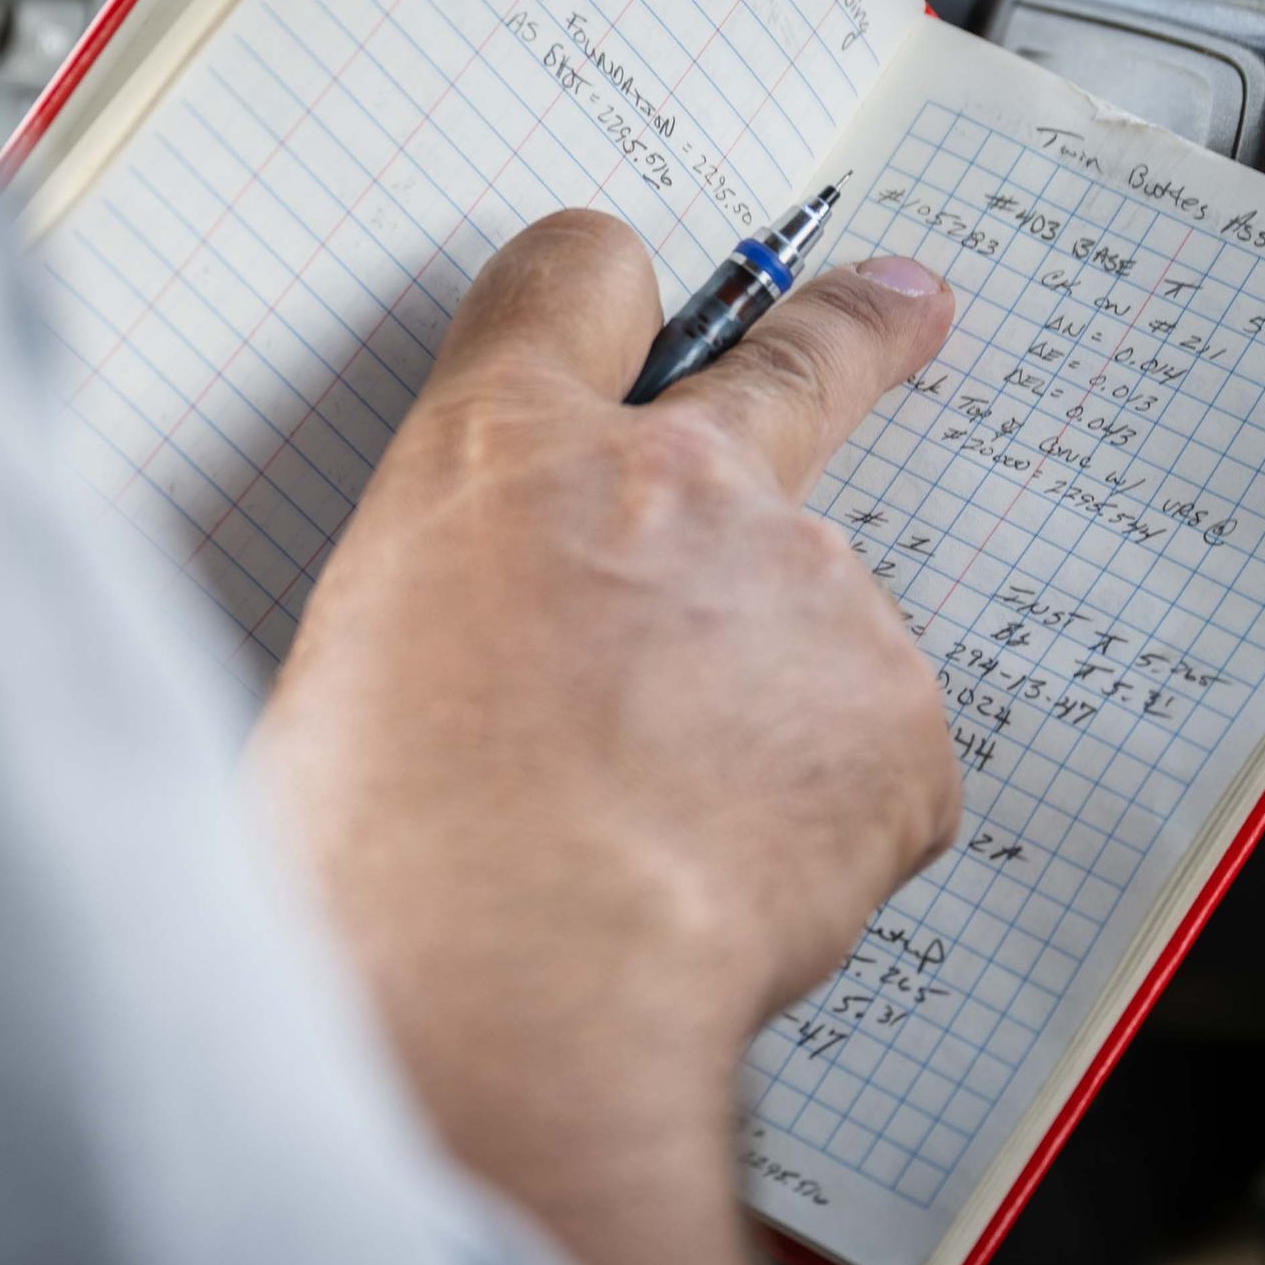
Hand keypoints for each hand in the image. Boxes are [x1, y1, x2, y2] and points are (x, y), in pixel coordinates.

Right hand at [251, 210, 959, 1264]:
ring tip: (677, 824)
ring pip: (818, 621)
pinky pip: (869, 756)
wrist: (513, 985)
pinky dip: (823, 813)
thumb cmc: (383, 855)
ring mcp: (805, 584)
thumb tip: (497, 650)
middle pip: (797, 363)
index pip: (572, 279)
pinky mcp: (899, 712)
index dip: (606, 288)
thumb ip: (465, 602)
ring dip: (778, 691)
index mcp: (503, 455)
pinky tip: (732, 878)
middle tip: (905, 305)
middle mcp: (674, 480)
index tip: (635, 300)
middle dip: (856, 334)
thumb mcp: (360, 665)